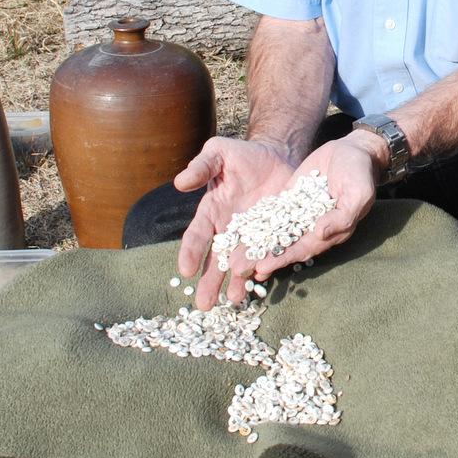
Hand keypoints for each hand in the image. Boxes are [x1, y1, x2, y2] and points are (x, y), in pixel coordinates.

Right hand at [174, 137, 296, 308]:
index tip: (185, 270)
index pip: (197, 235)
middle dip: (209, 281)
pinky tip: (262, 282)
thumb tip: (180, 182)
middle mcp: (228, 229)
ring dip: (236, 282)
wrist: (277, 156)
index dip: (190, 252)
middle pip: (216, 259)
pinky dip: (265, 269)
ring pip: (240, 264)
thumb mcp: (219, 153)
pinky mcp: (273, 235)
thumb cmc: (243, 155)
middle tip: (203, 305)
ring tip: (234, 301)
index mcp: (211, 212)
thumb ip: (201, 166)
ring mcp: (251, 235)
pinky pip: (268, 255)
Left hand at [244, 129, 386, 282]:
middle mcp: (313, 227)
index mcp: (331, 231)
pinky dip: (259, 222)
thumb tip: (320, 234)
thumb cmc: (360, 174)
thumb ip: (342, 217)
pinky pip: (274, 213)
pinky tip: (241, 229)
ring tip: (234, 256)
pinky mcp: (292, 199)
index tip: (263, 267)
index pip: (304, 249)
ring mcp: (301, 213)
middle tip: (240, 268)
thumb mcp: (358, 194)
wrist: (353, 151)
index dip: (284, 258)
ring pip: (277, 233)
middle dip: (264, 257)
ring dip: (258, 245)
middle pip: (286, 245)